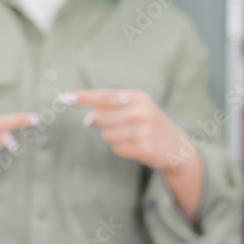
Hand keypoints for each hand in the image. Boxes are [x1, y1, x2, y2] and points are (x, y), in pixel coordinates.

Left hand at [68, 89, 192, 171]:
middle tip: (118, 126)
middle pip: (102, 117)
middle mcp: (142, 111)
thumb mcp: (135, 109)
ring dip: (112, 137)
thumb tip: (88, 118)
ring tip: (130, 136)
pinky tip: (135, 145)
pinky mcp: (144, 147)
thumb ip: (110, 110)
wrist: (178, 146)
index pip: (105, 95)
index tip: (65, 98)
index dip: (84, 97)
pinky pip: (117, 148)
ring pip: (107, 134)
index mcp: (138, 97)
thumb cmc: (149, 124)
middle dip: (102, 124)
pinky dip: (120, 148)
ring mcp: (144, 130)